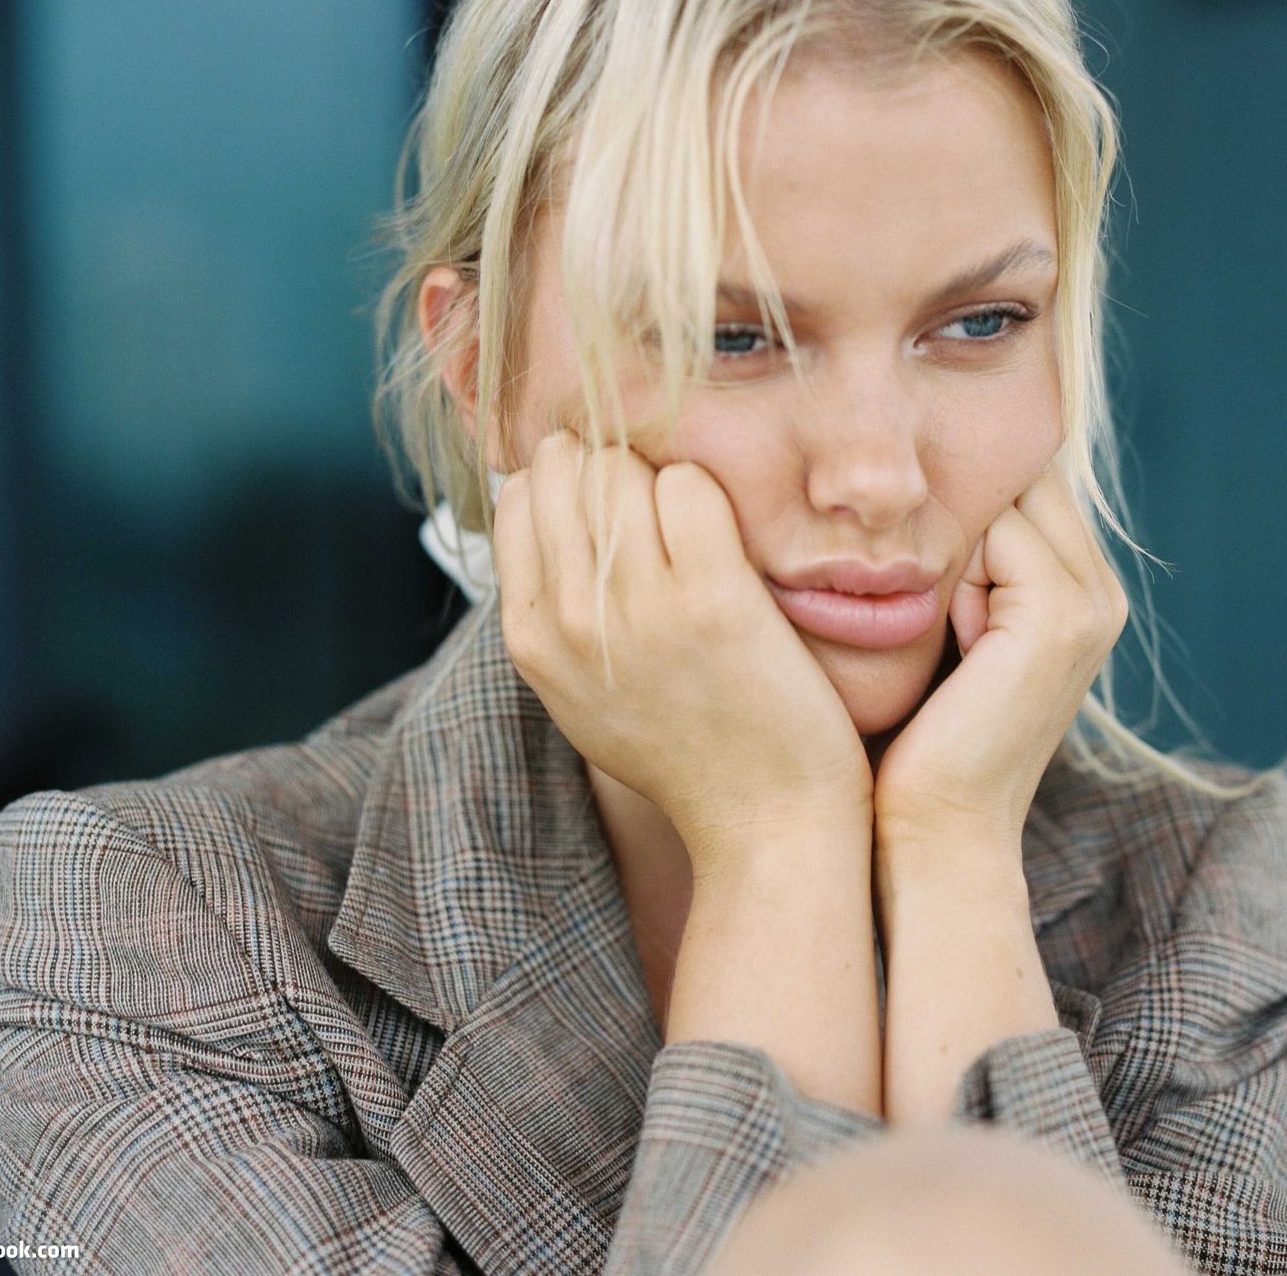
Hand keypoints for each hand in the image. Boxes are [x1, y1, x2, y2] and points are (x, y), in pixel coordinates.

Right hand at [494, 430, 872, 865]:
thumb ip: (554, 608)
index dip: (570, 478)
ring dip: (664, 476)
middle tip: (662, 501)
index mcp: (532, 639)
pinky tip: (727, 536)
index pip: (521, 494)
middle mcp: (573, 620)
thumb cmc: (686, 748)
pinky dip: (708, 492)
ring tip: (696, 523)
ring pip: (623, 468)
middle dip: (615, 463)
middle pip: (569, 470)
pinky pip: (689, 486)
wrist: (765, 824)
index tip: (615, 501)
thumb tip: (536, 498)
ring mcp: (641, 609)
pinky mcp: (713, 600)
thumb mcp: (582, 691)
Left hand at [871, 453, 1128, 850]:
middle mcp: (1102, 586)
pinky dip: (948, 578)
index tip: (910, 567)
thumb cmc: (914, 732)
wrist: (935, 829)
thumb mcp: (943, 624)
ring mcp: (1091, 600)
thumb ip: (957, 556)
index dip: (952, 503)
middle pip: (1014, 476)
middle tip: (918, 594)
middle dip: (952, 510)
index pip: (1017, 477)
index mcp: (1082, 585)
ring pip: (998, 498)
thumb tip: (906, 485)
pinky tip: (946, 644)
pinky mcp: (1060, 614)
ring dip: (946, 546)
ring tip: (933, 628)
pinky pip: (990, 535)